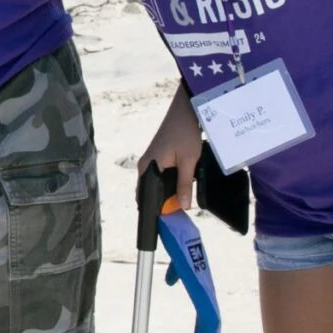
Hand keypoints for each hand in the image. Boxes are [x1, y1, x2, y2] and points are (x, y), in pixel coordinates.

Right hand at [138, 88, 203, 206]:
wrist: (185, 110)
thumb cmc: (184, 132)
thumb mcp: (188, 161)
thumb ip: (185, 185)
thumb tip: (183, 207)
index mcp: (147, 168)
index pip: (145, 198)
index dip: (156, 211)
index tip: (168, 223)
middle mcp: (146, 166)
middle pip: (151, 193)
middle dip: (164, 204)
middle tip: (180, 212)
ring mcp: (151, 161)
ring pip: (158, 185)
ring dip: (169, 192)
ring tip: (183, 199)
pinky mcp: (159, 157)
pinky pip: (161, 177)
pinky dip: (171, 183)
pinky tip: (183, 185)